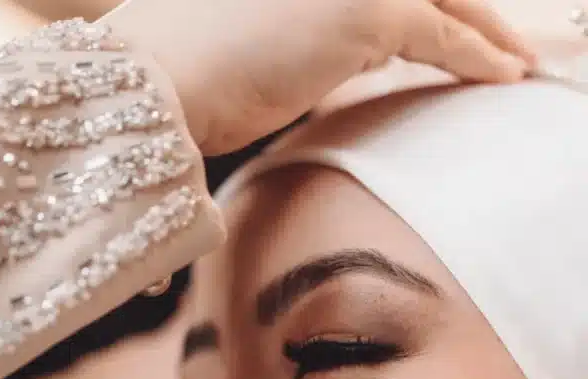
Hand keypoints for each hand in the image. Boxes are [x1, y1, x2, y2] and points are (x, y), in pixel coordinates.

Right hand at [108, 0, 535, 153]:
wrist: (154, 83)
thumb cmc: (179, 76)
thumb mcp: (246, 41)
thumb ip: (301, 40)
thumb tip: (326, 61)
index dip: (424, 4)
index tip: (447, 22)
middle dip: (466, 6)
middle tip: (499, 37)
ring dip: (485, 28)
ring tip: (511, 59)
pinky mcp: (372, 9)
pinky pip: (445, 35)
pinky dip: (480, 54)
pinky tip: (506, 72)